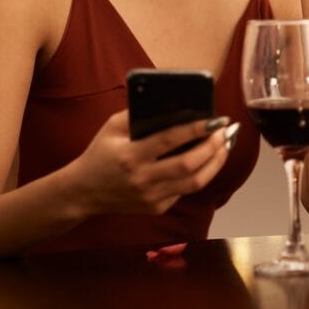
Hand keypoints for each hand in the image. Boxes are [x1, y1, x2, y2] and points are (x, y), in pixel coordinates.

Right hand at [67, 110, 230, 215]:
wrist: (83, 192)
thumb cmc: (100, 153)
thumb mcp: (111, 127)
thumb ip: (138, 113)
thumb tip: (172, 101)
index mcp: (130, 155)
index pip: (170, 140)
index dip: (196, 129)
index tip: (216, 119)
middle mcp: (142, 179)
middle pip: (189, 165)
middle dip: (213, 147)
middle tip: (226, 131)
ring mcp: (151, 197)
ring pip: (195, 183)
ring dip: (216, 163)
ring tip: (226, 145)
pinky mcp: (157, 208)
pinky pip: (186, 191)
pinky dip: (202, 174)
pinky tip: (210, 160)